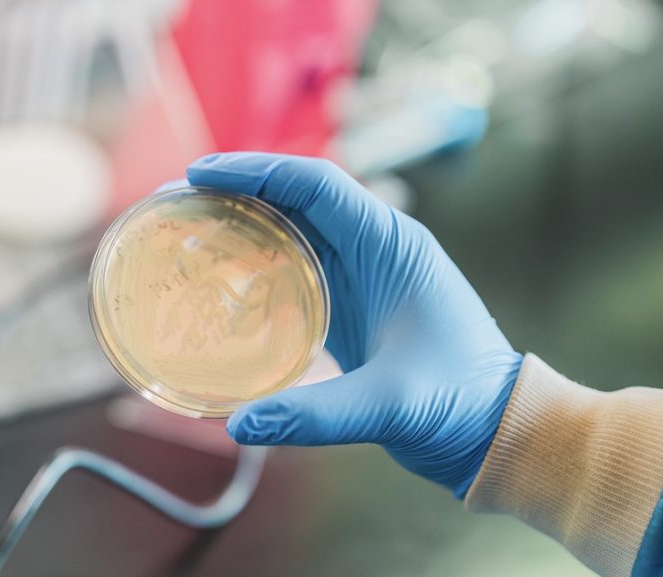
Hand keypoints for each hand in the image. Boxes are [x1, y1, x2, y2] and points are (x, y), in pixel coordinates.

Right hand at [186, 152, 521, 497]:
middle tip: (177, 199)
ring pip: (292, 229)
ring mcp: (362, 275)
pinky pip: (295, 267)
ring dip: (242, 224)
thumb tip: (239, 425)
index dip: (255, 172)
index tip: (199, 175)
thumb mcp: (392, 404)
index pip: (316, 184)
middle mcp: (375, 248)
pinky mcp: (351, 305)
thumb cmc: (461, 402)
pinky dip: (255, 265)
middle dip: (236, 191)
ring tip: (187, 230)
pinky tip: (219, 280)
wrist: (495, 429)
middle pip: (296, 198)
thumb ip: (315, 414)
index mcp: (392, 245)